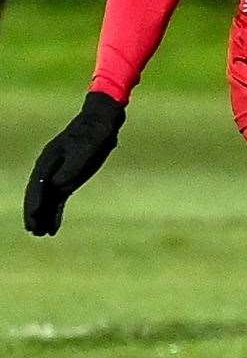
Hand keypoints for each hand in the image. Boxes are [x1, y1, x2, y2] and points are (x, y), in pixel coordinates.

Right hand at [24, 91, 125, 235]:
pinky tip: (53, 227)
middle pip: (38, 194)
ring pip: (47, 199)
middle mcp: (49, 168)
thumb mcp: (86, 147)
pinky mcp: (68, 179)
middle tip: (33, 231)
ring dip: (43, 216)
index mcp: (49, 159)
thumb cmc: (93, 133)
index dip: (35, 201)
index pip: (38, 184)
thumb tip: (57, 184)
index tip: (34, 216)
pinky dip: (55, 212)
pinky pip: (58, 199)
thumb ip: (72, 166)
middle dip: (34, 213)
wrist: (101, 123)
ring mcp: (58, 174)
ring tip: (41, 234)